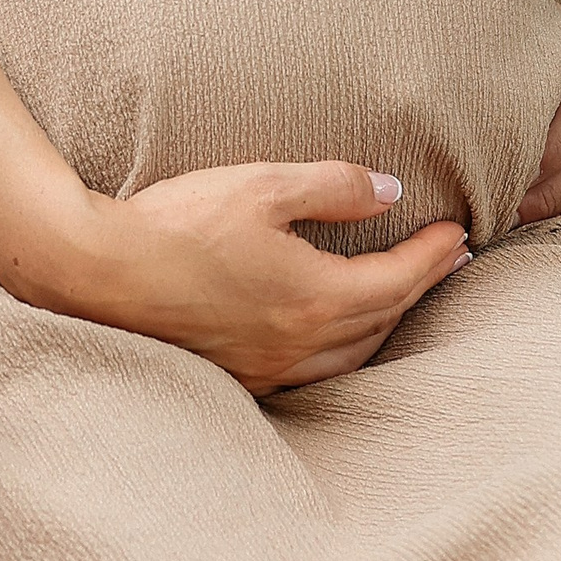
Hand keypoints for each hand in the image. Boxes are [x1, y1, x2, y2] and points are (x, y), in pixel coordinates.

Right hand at [58, 160, 470, 395]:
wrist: (101, 274)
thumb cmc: (180, 224)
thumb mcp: (262, 185)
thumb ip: (334, 186)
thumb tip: (389, 192)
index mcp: (317, 297)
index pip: (398, 278)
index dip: (435, 255)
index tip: (459, 234)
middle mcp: (302, 343)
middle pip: (384, 319)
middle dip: (421, 286)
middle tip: (449, 261)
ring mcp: (270, 366)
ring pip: (354, 354)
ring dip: (388, 323)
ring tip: (403, 296)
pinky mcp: (241, 375)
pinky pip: (316, 372)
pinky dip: (345, 350)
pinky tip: (337, 335)